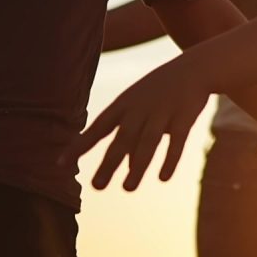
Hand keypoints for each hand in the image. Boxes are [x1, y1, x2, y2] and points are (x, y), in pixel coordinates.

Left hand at [77, 60, 210, 191]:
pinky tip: (163, 177)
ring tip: (127, 189)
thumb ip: (130, 132)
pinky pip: (177, 141)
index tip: (62, 165)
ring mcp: (163, 112)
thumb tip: (128, 165)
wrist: (195, 67)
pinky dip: (170, 159)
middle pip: (122, 139)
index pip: (98, 128)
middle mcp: (140, 109)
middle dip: (109, 163)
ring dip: (137, 166)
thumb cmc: (161, 89)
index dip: (80, 146)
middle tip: (96, 187)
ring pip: (148, 142)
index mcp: (124, 104)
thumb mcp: (139, 104)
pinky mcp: (185, 117)